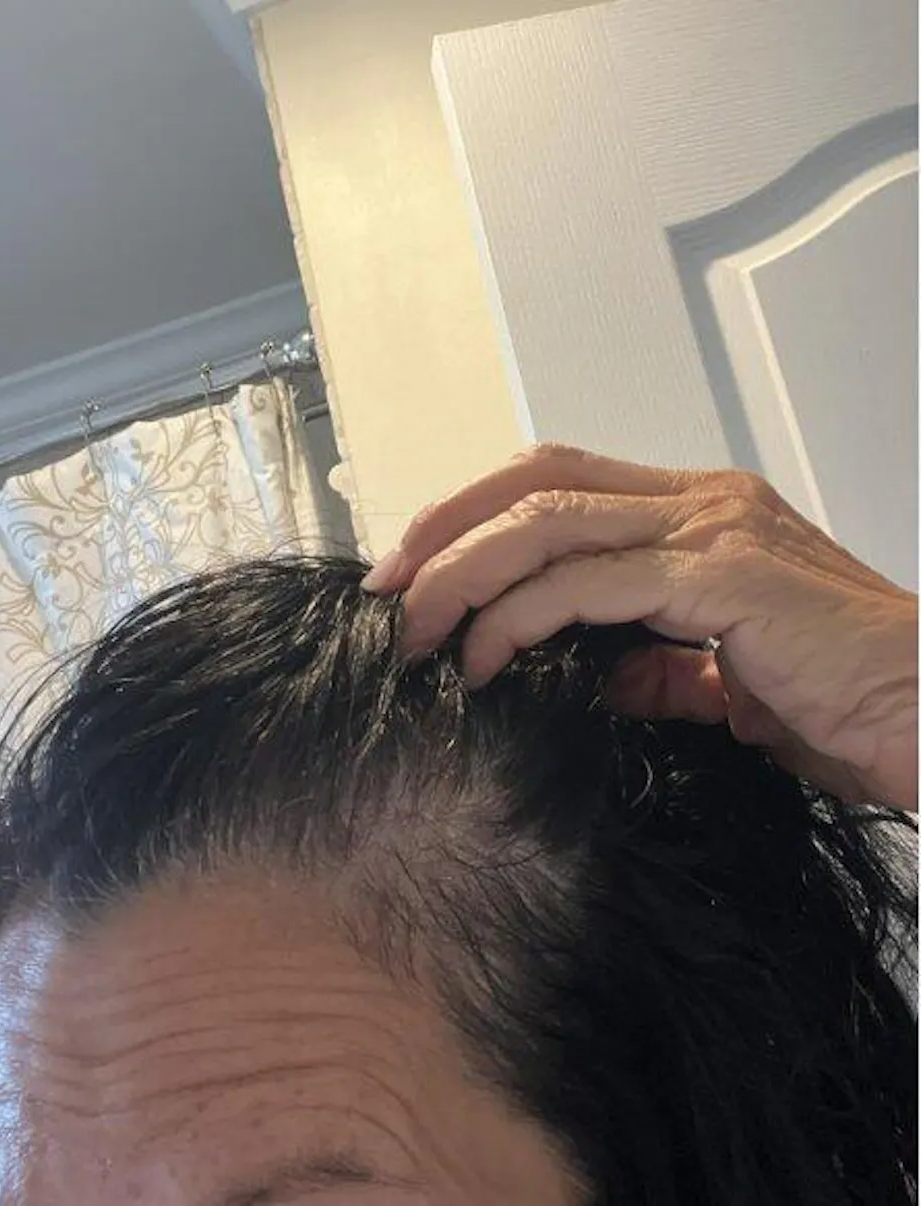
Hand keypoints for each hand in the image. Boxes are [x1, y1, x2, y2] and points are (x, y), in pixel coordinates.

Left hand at [362, 444, 917, 811]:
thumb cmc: (845, 700)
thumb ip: (656, 667)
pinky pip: (587, 583)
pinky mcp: (724, 574)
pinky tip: (484, 659)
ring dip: (463, 571)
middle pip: (536, 479)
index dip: (475, 517)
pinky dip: (517, 617)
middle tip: (388, 589)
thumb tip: (591, 675)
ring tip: (416, 631)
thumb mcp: (723, 682)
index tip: (414, 574)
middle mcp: (701, 500)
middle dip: (446, 526)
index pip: (558, 484)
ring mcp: (712, 528)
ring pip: (548, 520)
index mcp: (698, 513)